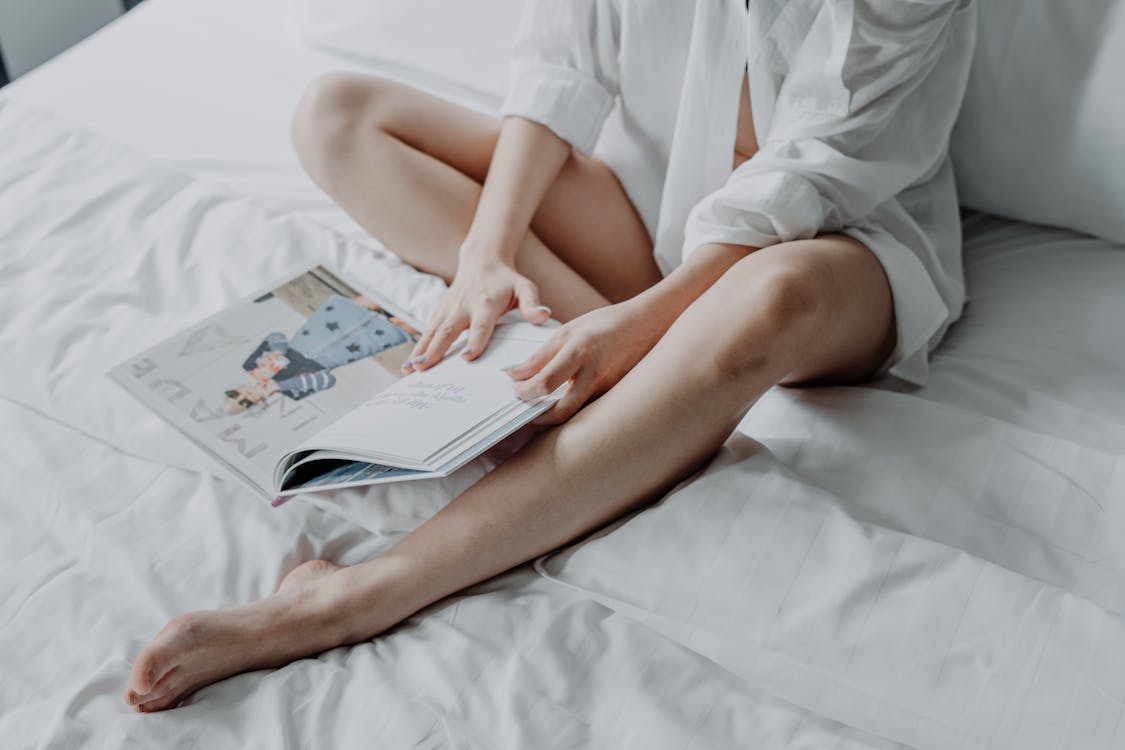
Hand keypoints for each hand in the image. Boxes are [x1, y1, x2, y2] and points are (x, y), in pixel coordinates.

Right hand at [405, 256, 550, 371]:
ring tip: (409, 371)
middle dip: (436, 349)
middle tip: (424, 368)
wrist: (481, 261)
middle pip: (448, 330)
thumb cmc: (506, 281)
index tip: (468, 357)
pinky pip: (427, 332)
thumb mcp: (524, 287)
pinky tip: (408, 367)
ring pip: (432, 332)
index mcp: (485, 303)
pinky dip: (417, 348)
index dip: (475, 340)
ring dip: (421, 351)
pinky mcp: (438, 312)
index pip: (480, 324)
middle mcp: (462, 306)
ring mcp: (447, 309)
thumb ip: (532, 303)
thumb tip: (543, 316)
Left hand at [506, 301, 663, 424]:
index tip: (514, 386)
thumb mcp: (568, 330)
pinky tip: (559, 399)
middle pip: (559, 412)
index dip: (524, 390)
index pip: (545, 383)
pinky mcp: (611, 396)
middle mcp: (594, 375)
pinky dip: (568, 408)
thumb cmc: (606, 324)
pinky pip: (584, 409)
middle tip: (523, 405)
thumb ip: (541, 355)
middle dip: (535, 416)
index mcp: (580, 352)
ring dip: (550, 415)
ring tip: (538, 403)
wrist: (645, 326)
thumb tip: (516, 374)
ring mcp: (606, 390)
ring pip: (572, 415)